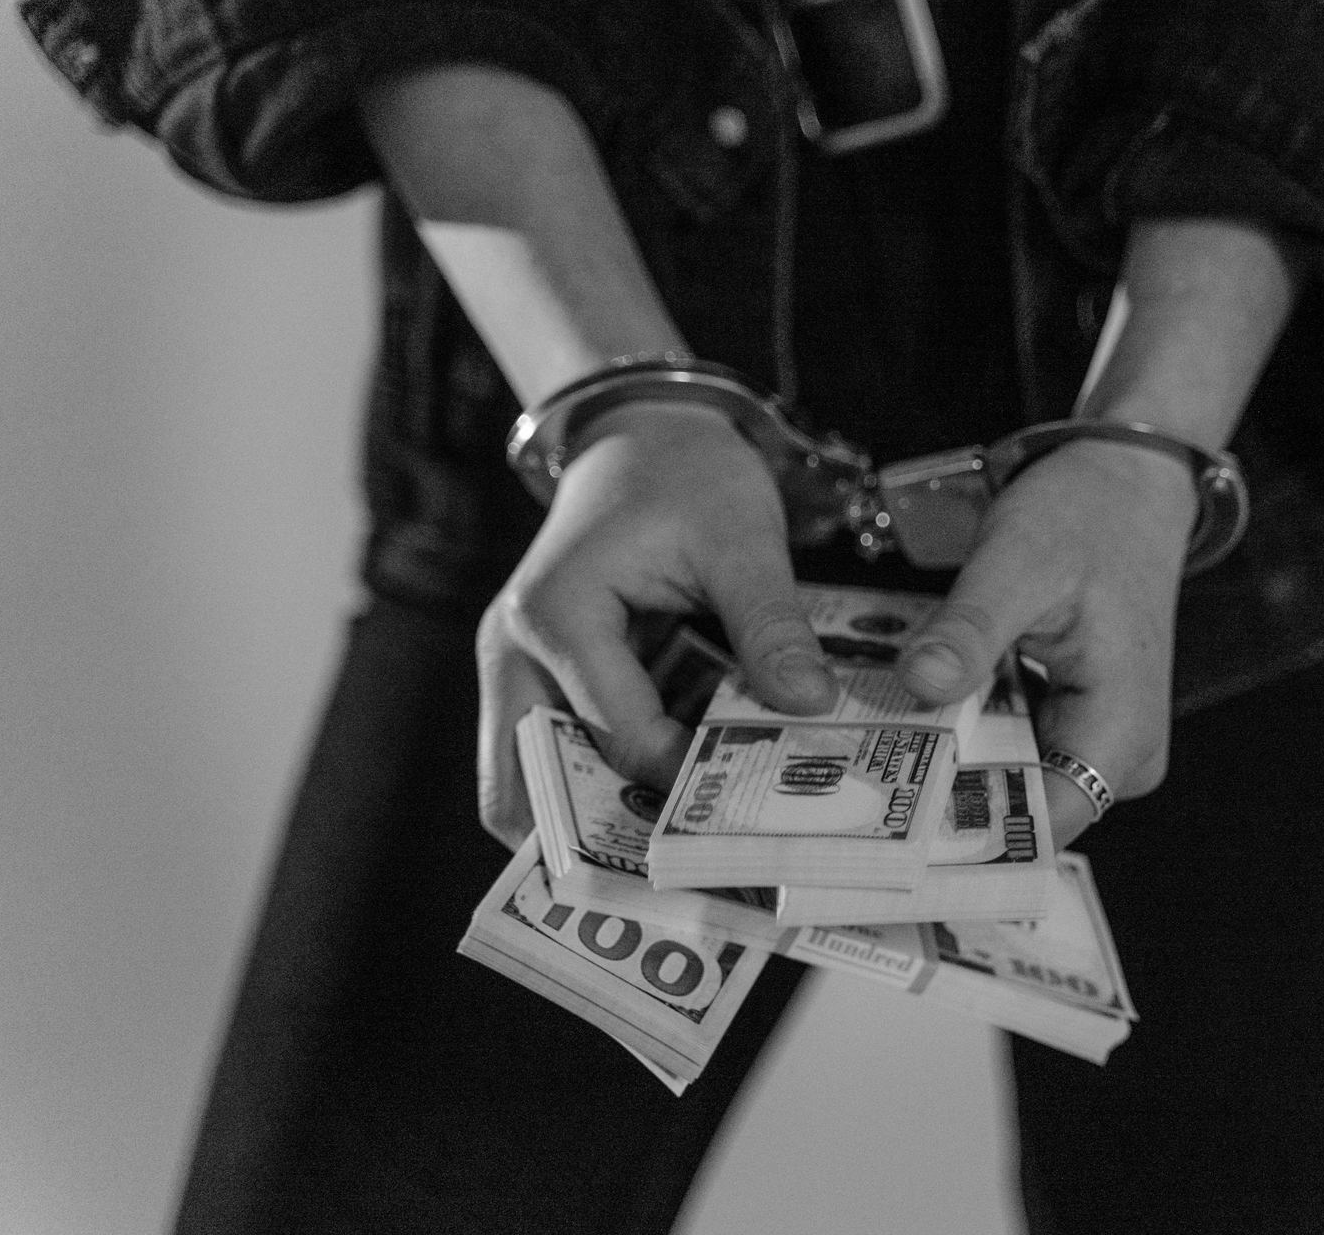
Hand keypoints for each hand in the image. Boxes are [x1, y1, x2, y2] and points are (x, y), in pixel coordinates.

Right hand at [475, 403, 838, 848]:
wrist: (642, 434)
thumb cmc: (685, 475)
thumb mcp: (743, 539)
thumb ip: (771, 624)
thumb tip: (810, 707)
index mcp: (556, 615)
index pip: (618, 735)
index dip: (683, 785)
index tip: (749, 828)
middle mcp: (513, 652)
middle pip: (532, 788)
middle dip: (602, 844)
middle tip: (686, 889)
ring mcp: (516, 670)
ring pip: (532, 784)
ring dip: (594, 826)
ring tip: (677, 870)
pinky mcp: (540, 681)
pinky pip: (557, 757)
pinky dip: (600, 791)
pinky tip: (670, 815)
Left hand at [896, 439, 1199, 847]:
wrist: (1125, 483)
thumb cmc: (1087, 515)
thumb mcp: (1019, 561)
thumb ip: (970, 629)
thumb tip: (919, 682)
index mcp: (1120, 732)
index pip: (1034, 823)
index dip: (955, 829)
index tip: (872, 823)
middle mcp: (1117, 757)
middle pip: (1014, 808)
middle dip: (932, 799)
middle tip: (841, 787)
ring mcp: (1093, 742)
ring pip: (1004, 780)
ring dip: (938, 766)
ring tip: (857, 755)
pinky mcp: (1069, 723)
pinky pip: (1007, 749)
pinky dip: (957, 735)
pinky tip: (899, 720)